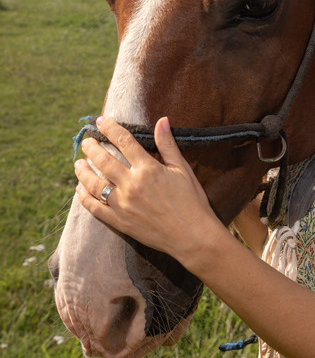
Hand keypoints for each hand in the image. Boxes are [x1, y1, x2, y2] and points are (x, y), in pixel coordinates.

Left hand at [74, 116, 220, 268]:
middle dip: (91, 148)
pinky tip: (79, 190)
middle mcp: (132, 185)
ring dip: (83, 171)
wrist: (192, 236)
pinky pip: (96, 208)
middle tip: (86, 141)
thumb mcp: (182, 169)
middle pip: (104, 160)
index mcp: (148, 169)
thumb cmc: (192, 201)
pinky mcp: (120, 222)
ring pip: (94, 184)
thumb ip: (167, 145)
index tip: (101, 121)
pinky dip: (84, 198)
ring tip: (78, 163)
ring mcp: (123, 205)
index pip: (123, 141)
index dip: (110, 128)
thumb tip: (162, 120)